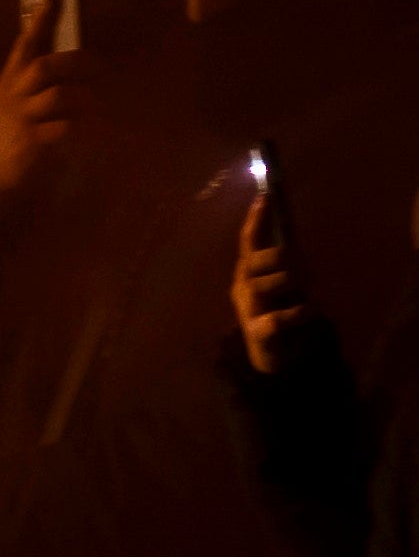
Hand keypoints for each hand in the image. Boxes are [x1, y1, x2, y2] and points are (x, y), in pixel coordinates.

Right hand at [0, 6, 80, 217]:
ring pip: (61, 95)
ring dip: (88, 96)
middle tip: (100, 65)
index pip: (24, 46)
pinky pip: (67, 128)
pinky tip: (97, 128)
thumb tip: (73, 60)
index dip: (40, 22)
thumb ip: (36, 84)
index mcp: (10, 83)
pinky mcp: (33, 145)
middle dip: (77, 61)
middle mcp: (14, 97)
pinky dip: (88, 126)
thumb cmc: (11, 138)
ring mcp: (22, 120)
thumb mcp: (15, 105)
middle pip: (45, 66)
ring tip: (101, 103)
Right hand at [234, 174, 308, 372]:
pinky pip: (278, 318)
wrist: (275, 359)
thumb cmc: (282, 315)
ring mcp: (248, 310)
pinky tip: (312, 311)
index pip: (248, 242)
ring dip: (296, 285)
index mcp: (248, 273)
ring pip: (267, 284)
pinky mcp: (258, 333)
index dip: (255, 220)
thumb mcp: (285, 286)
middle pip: (258, 260)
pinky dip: (300, 313)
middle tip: (308, 271)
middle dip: (287, 260)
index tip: (265, 197)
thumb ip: (288, 266)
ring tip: (311, 294)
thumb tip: (299, 246)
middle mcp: (243, 288)